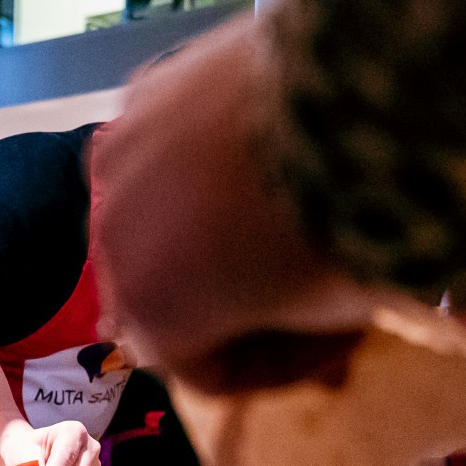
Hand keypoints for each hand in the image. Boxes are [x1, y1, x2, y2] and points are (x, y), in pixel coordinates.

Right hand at [91, 18, 378, 391]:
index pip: (211, 374)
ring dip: (212, 226)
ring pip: (159, 215)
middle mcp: (113, 244)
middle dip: (239, 295)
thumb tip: (347, 324)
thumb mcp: (337, 309)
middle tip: (309, 284)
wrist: (352, 93)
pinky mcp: (145, 92)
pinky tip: (263, 149)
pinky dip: (206, 157)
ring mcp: (122, 161)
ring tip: (283, 212)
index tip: (335, 348)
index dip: (283, 367)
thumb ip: (308, 327)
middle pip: (173, 292)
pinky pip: (166, 146)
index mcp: (154, 319)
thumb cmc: (345, 224)